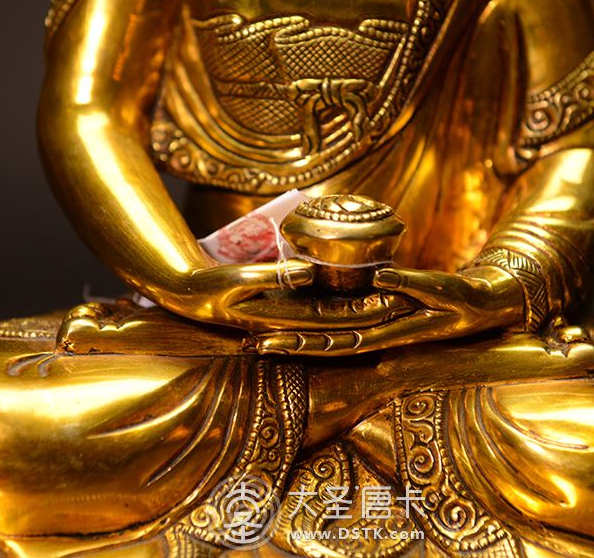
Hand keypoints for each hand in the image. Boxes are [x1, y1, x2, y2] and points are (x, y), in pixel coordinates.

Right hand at [166, 260, 416, 332]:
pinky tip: (358, 286)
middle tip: (408, 298)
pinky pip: (318, 302)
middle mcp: (290, 321)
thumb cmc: (205, 285)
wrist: (185, 294)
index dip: (363, 311)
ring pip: (332, 312)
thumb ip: (272, 274)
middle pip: (340, 319)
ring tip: (392, 293)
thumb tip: (310, 272)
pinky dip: (340, 297)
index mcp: (281, 319)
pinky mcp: (282, 304)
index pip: (333, 319)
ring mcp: (287, 314)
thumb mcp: (235, 278)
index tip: (392, 301)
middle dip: (372, 311)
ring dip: (360, 305)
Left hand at [251, 265, 523, 355]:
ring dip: (296, 336)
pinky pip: (344, 318)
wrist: (481, 305)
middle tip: (249, 346)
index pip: (337, 342)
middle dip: (287, 346)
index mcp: (388, 332)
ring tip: (260, 335)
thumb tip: (378, 276)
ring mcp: (376, 324)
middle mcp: (375, 332)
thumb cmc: (465, 299)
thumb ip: (412, 284)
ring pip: (330, 333)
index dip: (304, 345)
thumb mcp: (443, 290)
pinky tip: (296, 317)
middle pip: (323, 343)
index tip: (273, 345)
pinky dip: (319, 320)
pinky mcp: (379, 311)